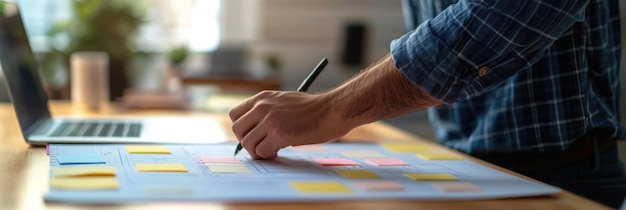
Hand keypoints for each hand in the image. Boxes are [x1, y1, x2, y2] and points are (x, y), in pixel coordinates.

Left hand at [229, 90, 351, 158]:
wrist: (332, 110)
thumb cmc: (313, 109)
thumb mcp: (284, 101)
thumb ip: (267, 110)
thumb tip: (253, 131)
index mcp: (262, 97)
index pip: (235, 115)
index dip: (242, 128)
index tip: (254, 134)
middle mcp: (262, 107)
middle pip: (237, 130)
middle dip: (247, 142)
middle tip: (262, 145)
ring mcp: (270, 120)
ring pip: (248, 144)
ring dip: (258, 151)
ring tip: (272, 150)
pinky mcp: (279, 134)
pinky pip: (262, 152)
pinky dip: (269, 155)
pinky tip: (279, 151)